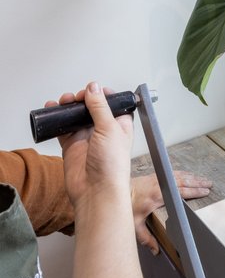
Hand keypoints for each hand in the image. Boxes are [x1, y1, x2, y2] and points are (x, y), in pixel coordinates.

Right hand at [53, 83, 133, 210]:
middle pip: (92, 106)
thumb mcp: (109, 128)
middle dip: (82, 98)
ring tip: (62, 102)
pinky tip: (52, 112)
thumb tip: (94, 87)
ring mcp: (87, 137)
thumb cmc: (112, 165)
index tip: (93, 89)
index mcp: (120, 124)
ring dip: (69, 106)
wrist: (96, 191)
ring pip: (76, 116)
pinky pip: (63, 128)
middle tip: (75, 97)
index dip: (102, 93)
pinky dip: (57, 120)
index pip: (112, 102)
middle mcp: (104, 130)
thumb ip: (100, 107)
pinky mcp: (72, 146)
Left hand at [131, 171, 212, 253]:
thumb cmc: (124, 207)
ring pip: (178, 175)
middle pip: (183, 181)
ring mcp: (156, 178)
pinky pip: (172, 173)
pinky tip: (187, 175)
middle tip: (209, 184)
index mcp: (156, 196)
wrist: (114, 190)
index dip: (194, 191)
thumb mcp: (134, 226)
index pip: (180, 192)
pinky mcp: (153, 176)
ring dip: (192, 177)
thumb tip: (155, 251)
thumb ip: (146, 238)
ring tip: (203, 179)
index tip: (205, 191)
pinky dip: (182, 174)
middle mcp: (158, 185)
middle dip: (197, 182)